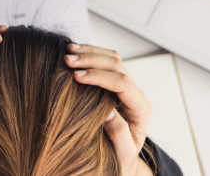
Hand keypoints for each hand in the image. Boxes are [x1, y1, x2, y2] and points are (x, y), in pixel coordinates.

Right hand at [65, 44, 153, 175]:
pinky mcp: (116, 83)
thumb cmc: (122, 158)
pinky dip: (91, 54)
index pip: (122, 84)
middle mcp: (136, 94)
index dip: (99, 77)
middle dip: (92, 60)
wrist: (123, 158)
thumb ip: (119, 134)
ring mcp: (127, 86)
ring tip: (69, 52)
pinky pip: (106, 62)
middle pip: (117, 66)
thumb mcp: (122, 153)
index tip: (77, 77)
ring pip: (112, 59)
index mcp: (141, 109)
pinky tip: (75, 52)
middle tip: (68, 61)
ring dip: (90, 52)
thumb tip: (107, 112)